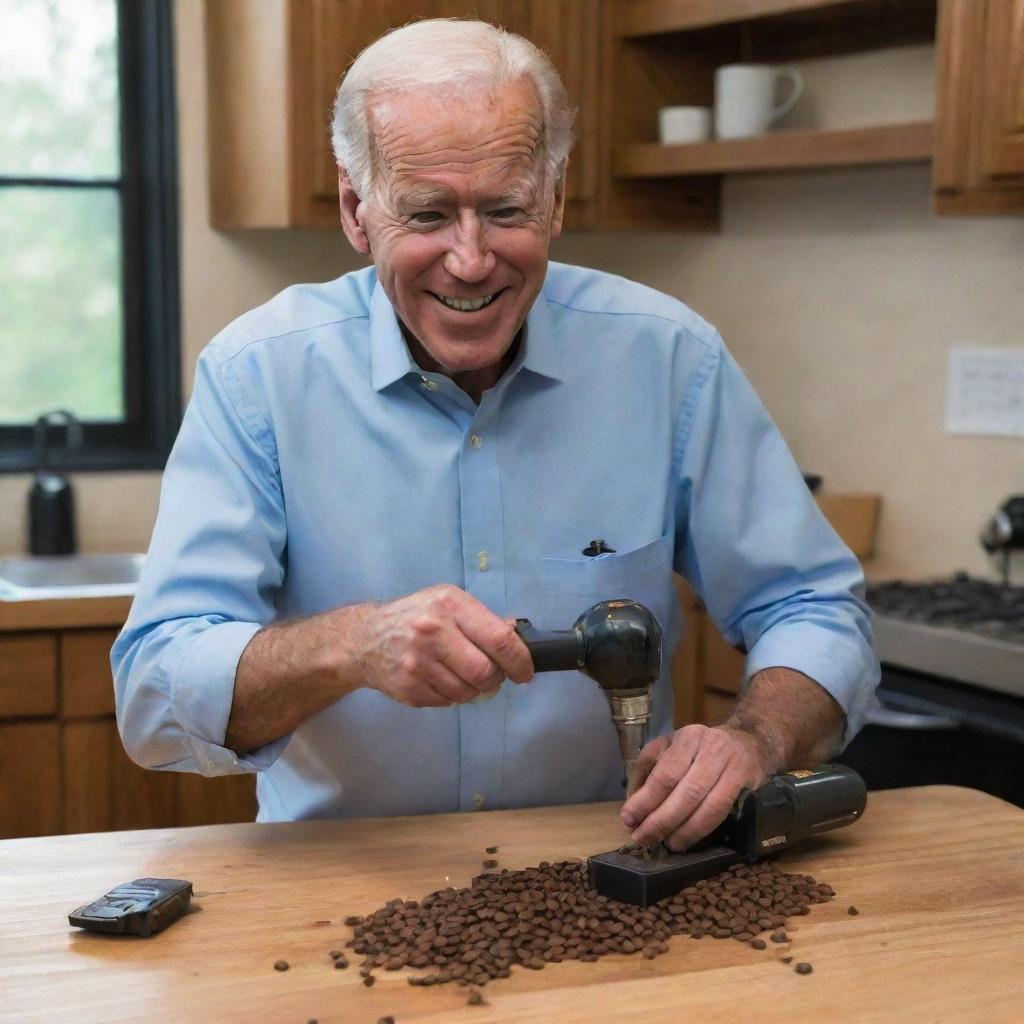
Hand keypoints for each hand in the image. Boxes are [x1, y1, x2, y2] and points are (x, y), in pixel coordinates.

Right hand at [355, 584, 533, 707]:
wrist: (365, 638)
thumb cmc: (414, 617)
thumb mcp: (447, 602)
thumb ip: (481, 619)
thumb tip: (516, 637)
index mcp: (449, 604)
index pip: (499, 639)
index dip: (520, 661)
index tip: (525, 671)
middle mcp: (433, 631)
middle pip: (485, 672)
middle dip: (495, 679)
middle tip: (491, 675)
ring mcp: (418, 662)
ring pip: (468, 692)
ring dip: (472, 689)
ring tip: (459, 673)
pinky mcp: (409, 687)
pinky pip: (447, 702)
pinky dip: (450, 695)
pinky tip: (438, 678)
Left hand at [619, 724, 771, 850]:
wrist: (748, 742)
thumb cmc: (701, 748)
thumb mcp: (672, 746)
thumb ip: (649, 768)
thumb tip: (633, 801)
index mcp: (686, 738)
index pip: (664, 773)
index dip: (645, 800)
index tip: (628, 819)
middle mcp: (710, 748)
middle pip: (684, 791)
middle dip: (660, 819)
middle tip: (642, 837)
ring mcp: (731, 764)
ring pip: (705, 804)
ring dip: (682, 829)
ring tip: (666, 844)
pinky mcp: (745, 781)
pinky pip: (721, 810)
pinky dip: (701, 829)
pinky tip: (686, 840)